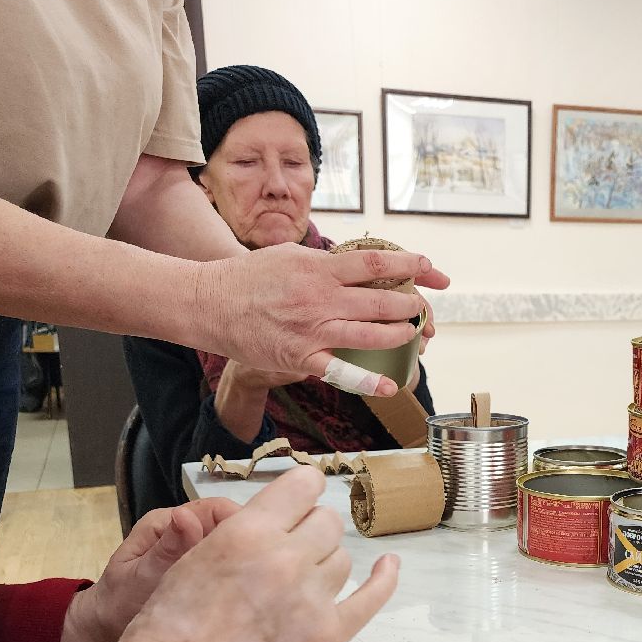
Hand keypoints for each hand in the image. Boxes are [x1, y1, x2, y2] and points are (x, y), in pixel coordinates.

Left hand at [60, 499, 240, 641]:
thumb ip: (166, 550)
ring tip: (253, 586)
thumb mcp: (140, 578)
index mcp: (166, 522)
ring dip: (240, 561)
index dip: (241, 524)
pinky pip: (221, 565)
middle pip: (226, 525)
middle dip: (245, 544)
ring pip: (227, 546)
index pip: (216, 509)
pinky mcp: (196, 570)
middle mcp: (181, 530)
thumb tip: (187, 516)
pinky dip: (233, 576)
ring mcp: (190, 550)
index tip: (257, 552)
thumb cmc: (117, 604)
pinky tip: (242, 593)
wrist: (102, 630)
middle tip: (260, 575)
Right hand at [99, 467, 398, 641]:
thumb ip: (236, 535)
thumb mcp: (189, 561)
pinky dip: (383, 579)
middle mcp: (286, 560)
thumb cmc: (165, 634)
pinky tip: (388, 566)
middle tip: (287, 548)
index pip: (302, 485)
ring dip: (324, 561)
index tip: (298, 497)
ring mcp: (311, 600)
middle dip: (308, 528)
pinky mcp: (327, 637)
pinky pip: (370, 599)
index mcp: (247, 533)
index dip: (301, 489)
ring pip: (342, 559)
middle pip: (326, 522)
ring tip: (299, 578)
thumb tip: (269, 518)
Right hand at [193, 244, 449, 397]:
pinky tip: (390, 386)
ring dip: (400, 336)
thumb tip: (357, 263)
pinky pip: (341, 372)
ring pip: (370, 335)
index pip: (376, 263)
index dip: (410, 265)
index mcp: (319, 269)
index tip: (430, 268)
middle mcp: (320, 298)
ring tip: (415, 334)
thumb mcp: (290, 255)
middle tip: (424, 308)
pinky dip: (368, 381)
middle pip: (381, 302)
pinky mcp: (302, 358)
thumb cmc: (250, 278)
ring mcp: (313, 330)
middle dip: (412, 305)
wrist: (211, 304)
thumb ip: (326, 262)